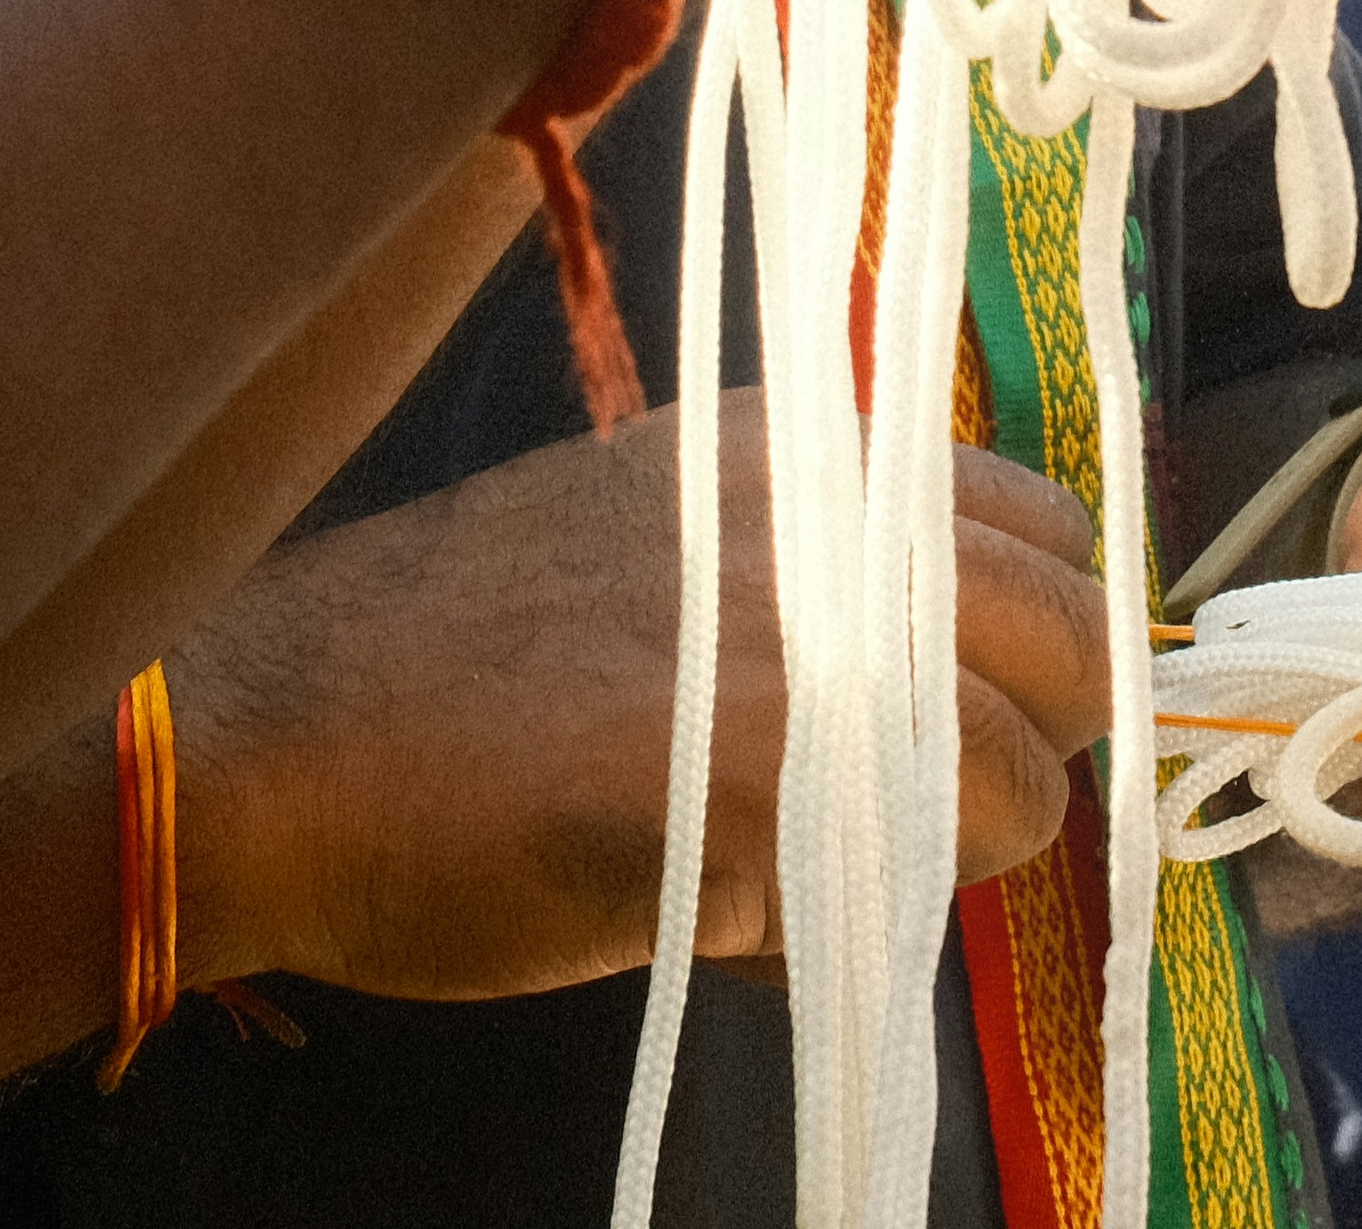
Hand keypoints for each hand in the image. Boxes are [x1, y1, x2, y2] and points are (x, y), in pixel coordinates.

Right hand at [171, 415, 1111, 1003]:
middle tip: (919, 813)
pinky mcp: (786, 774)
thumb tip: (954, 686)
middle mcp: (841, 514)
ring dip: (944, 850)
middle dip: (1032, 746)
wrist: (281, 742)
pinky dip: (855, 920)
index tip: (979, 709)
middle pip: (1079, 646)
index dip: (1032, 640)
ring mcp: (825, 638)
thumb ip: (819, 582)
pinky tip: (727, 906)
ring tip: (792, 864)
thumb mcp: (665, 544)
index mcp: (808, 441)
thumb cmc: (450, 663)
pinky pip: (922, 877)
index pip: (1048, 526)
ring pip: (1026, 780)